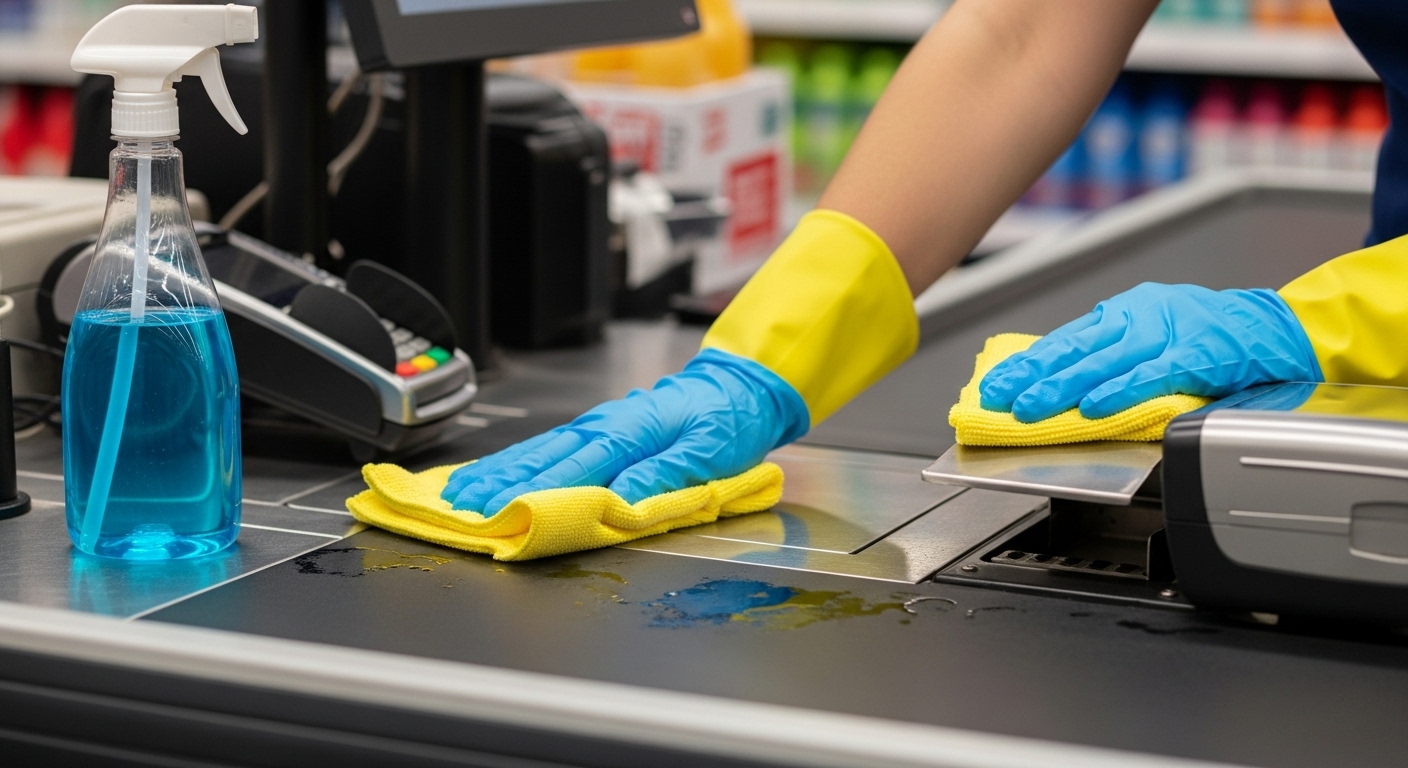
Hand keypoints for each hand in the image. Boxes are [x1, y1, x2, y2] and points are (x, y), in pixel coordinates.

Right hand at [441, 349, 808, 514]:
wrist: (738, 387)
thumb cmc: (728, 420)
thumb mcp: (709, 452)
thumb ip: (663, 476)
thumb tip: (620, 501)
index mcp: (629, 432)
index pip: (572, 471)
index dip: (531, 495)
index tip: (497, 514)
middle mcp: (603, 427)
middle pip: (542, 461)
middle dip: (499, 486)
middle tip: (460, 510)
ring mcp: (597, 427)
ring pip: (537, 453)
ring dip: (498, 474)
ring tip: (460, 494)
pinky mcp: (598, 431)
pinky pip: (548, 447)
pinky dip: (516, 460)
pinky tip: (494, 471)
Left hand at [978, 283, 1321, 422]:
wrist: (1275, 329)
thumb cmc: (1212, 337)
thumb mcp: (1153, 335)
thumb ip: (1111, 356)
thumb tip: (1061, 383)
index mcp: (1124, 314)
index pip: (1064, 341)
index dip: (1027, 364)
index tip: (994, 385)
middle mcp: (1138, 318)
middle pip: (1074, 349)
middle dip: (1031, 376)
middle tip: (998, 399)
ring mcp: (1166, 334)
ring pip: (1102, 361)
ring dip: (1062, 387)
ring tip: (1031, 408)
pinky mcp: (1195, 354)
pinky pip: (1150, 374)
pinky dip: (1119, 391)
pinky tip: (1093, 407)